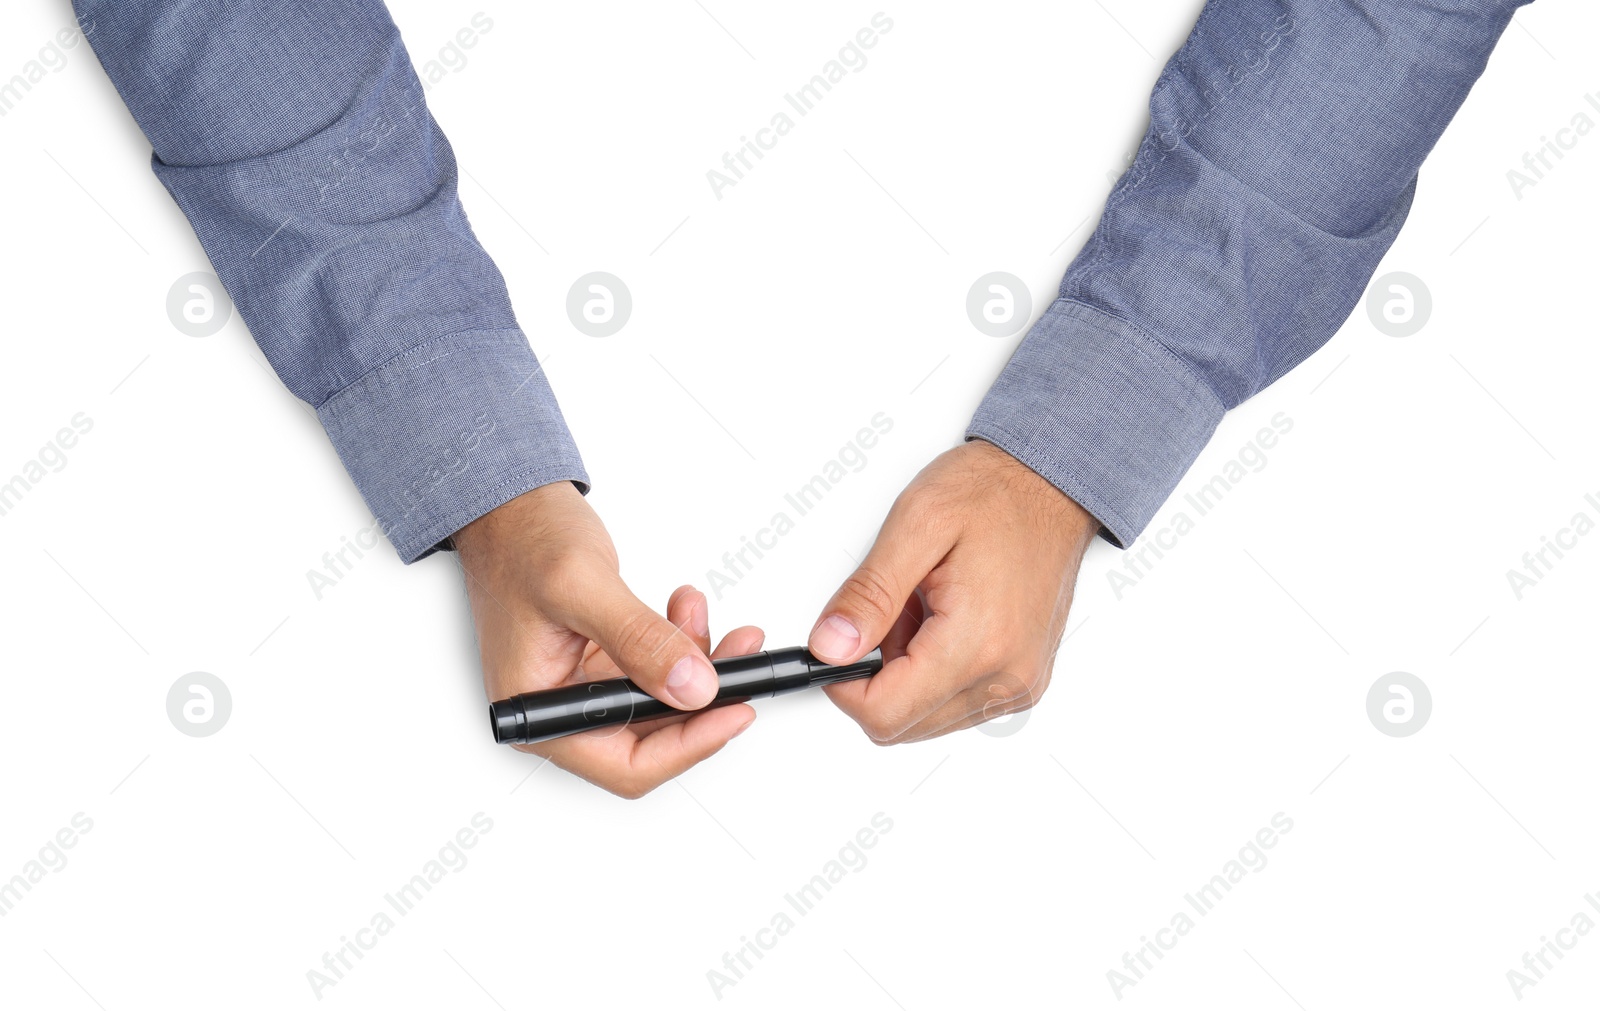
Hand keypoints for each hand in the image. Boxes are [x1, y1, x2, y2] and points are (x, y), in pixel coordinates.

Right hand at [454, 482, 763, 797]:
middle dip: (704, 700)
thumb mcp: (582, 587)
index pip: (625, 765)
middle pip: (652, 739)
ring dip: (699, 666)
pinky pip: (656, 671)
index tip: (734, 711)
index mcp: (539, 711)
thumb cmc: (519, 540)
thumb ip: (639, 640)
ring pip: (661, 703)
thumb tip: (693, 688)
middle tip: (742, 661)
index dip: (687, 746)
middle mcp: (561, 709)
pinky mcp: (601, 662)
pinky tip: (687, 611)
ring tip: (713, 620)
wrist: (506, 507)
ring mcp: (583, 686)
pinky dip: (681, 645)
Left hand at [808, 439, 1098, 742]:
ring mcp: (1020, 684)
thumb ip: (868, 595)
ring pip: (925, 719)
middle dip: (876, 676)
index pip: (885, 714)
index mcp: (978, 642)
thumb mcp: (915, 525)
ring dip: (905, 674)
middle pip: (903, 725)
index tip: (837, 645)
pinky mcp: (1023, 681)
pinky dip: (933, 671)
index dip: (843, 684)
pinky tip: (941, 621)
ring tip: (922, 608)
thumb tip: (830, 647)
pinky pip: (956, 703)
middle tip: (889, 611)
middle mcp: (1007, 676)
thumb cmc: (994, 493)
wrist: (1051, 484)